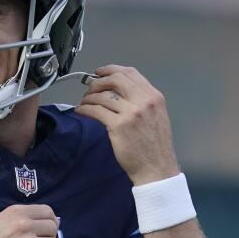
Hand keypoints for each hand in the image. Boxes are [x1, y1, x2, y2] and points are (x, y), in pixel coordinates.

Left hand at [75, 65, 179, 185]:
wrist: (156, 167)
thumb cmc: (155, 145)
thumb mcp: (156, 115)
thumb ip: (141, 100)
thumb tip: (117, 90)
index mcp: (154, 96)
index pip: (130, 73)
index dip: (111, 70)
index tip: (100, 73)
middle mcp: (144, 101)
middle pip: (115, 79)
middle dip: (98, 81)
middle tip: (89, 88)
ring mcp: (131, 113)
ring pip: (103, 96)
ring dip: (89, 97)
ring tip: (84, 102)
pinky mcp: (118, 126)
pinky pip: (96, 111)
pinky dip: (85, 109)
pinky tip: (82, 111)